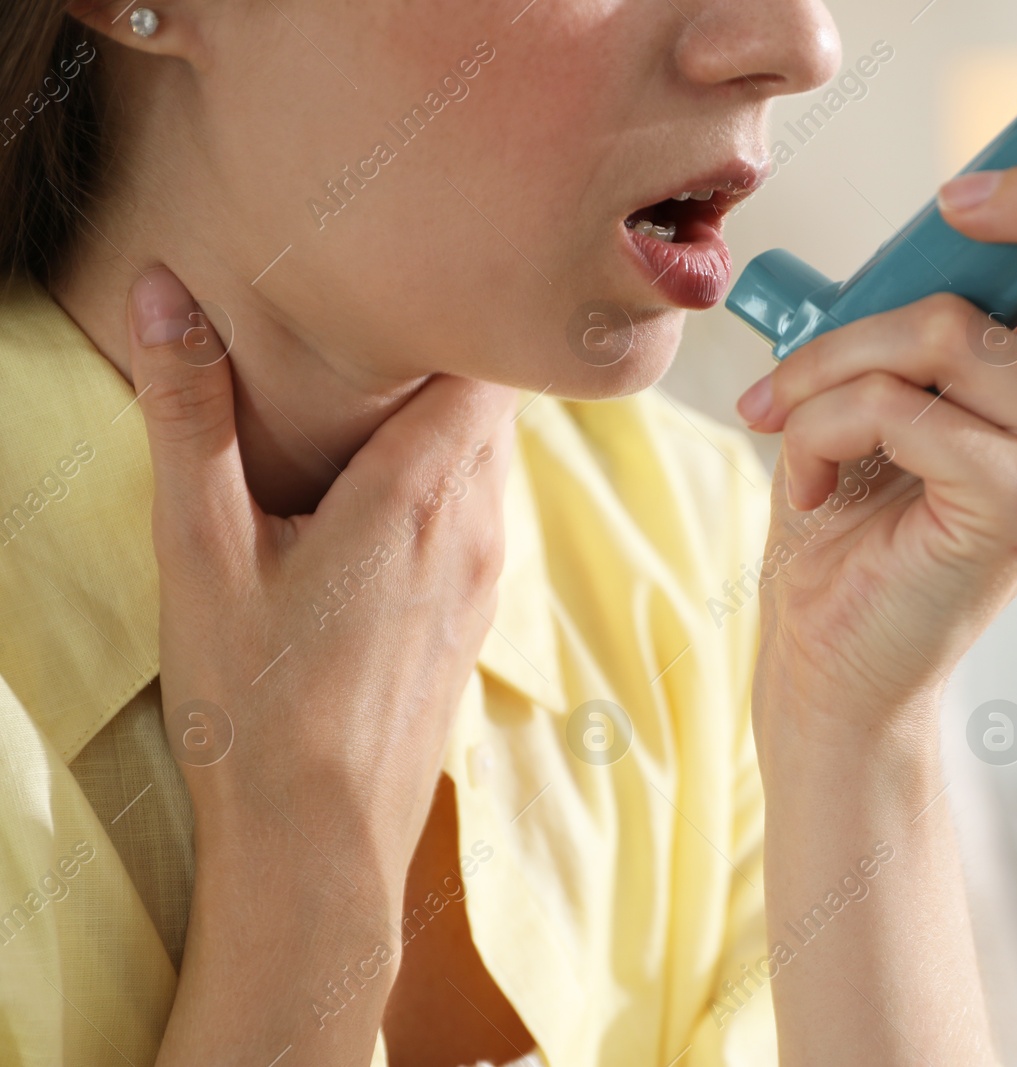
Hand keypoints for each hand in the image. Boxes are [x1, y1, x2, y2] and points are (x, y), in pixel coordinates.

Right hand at [129, 267, 514, 906]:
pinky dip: (441, 486)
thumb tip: (165, 292)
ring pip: (487, 462)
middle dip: (440, 362)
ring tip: (361, 409)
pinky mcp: (474, 618)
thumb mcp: (201, 550)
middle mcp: (474, 527)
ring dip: (439, 427)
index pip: (483, 362)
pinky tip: (372, 503)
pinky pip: (477, 517)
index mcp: (421, 492)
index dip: (450, 316)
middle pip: (489, 406)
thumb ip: (190, 416)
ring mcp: (484, 577)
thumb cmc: (253, 703)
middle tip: (364, 335)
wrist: (318, 842)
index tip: (393, 289)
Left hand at [737, 76, 1016, 733]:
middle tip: (950, 205)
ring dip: (836, 354)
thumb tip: (958, 207)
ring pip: (954, 327)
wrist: (837, 649)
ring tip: (791, 405)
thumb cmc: (871, 506)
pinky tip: (808, 469)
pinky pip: (901, 400)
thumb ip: (963, 290)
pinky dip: (819, 418)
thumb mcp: (920, 369)